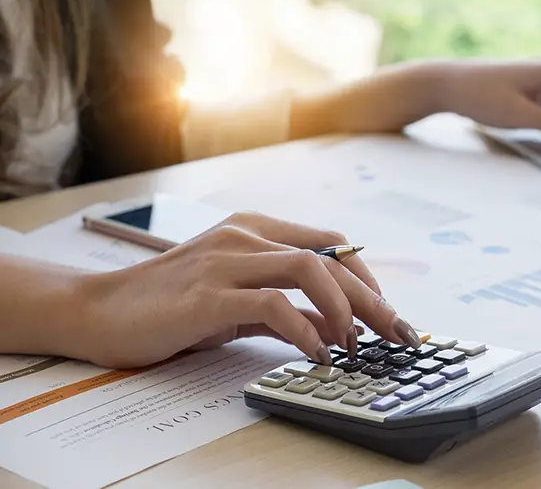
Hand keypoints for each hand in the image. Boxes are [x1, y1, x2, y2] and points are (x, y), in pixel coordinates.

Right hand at [71, 212, 420, 367]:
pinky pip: (271, 304)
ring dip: (345, 308)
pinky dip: (304, 328)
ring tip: (356, 343)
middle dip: (373, 298)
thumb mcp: (237, 299)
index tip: (387, 311)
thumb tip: (335, 327)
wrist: (101, 311)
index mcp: (255, 229)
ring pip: (309, 269)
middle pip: (331, 257)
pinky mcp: (207, 294)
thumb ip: (284, 305)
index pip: (331, 243)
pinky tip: (316, 352)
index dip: (367, 277)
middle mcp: (245, 236)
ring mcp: (225, 260)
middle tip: (398, 332)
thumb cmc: (171, 304)